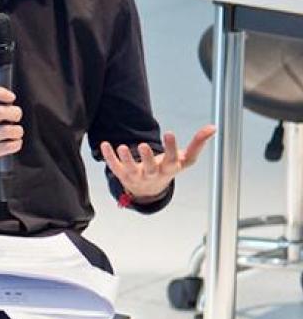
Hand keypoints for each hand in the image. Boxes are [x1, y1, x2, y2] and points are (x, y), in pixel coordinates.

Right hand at [0, 86, 23, 180]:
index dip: (0, 92)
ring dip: (17, 131)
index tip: (11, 98)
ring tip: (16, 132)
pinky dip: (16, 144)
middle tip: (17, 117)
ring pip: (6, 131)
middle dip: (14, 113)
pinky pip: (8, 146)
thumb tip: (11, 101)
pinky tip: (14, 143)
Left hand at [100, 125, 215, 202]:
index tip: (170, 133)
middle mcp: (153, 174)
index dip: (172, 148)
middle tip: (144, 144)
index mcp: (169, 169)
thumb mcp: (184, 159)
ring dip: (126, 159)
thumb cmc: (168, 169)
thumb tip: (213, 127)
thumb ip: (198, 144)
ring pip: (131, 169)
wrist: (148, 191)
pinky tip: (105, 145)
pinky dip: (109, 157)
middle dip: (148, 157)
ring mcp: (137, 175)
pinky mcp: (122, 174)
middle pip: (151, 168)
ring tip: (122, 147)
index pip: (172, 160)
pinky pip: (114, 166)